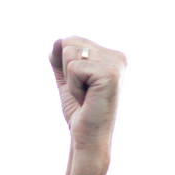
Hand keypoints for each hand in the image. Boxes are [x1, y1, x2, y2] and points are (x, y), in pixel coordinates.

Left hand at [49, 36, 126, 158]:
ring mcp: (116, 64)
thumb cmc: (80, 110)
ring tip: (85, 94)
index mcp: (110, 55)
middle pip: (69, 41)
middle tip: (82, 91)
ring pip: (69, 54)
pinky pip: (74, 68)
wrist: (88, 135)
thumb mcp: (67, 80)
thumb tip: (57, 41)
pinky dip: (73, 87)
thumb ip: (61, 61)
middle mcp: (117, 56)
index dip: (65, 65)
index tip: (81, 85)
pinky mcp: (110, 73)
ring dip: (70, 79)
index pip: (71, 39)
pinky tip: (87, 98)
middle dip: (66, 70)